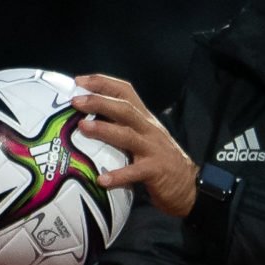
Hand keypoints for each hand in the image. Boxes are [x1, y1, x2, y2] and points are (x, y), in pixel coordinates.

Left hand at [73, 74, 198, 217]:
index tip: (79, 80)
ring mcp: (153, 148)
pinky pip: (135, 172)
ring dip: (104, 129)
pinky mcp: (156, 170)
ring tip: (83, 127)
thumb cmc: (158, 159)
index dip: (103, 83)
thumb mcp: (143, 137)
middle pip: (124, 109)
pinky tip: (102, 179)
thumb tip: (86, 119)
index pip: (125, 92)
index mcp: (144, 118)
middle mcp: (148, 129)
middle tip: (76, 101)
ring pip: (127, 135)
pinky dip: (118, 175)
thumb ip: (122, 127)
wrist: (187, 184)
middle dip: (99, 102)